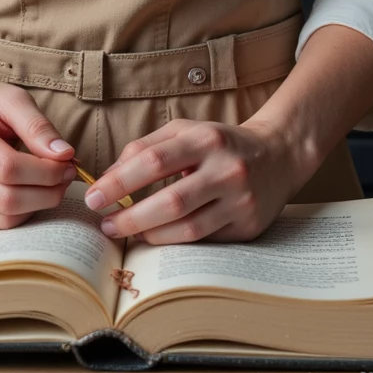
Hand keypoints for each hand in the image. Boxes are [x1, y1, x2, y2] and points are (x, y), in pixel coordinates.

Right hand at [0, 71, 77, 228]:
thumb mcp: (13, 99)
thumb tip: (64, 155)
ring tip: (53, 182)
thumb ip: (38, 127)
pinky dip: (24, 212)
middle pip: (8, 199)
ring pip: (6, 218)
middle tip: (67, 174)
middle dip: (48, 191)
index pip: (9, 168)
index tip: (69, 162)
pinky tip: (32, 191)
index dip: (46, 171)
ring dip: (39, 205)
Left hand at [83, 118, 304, 244]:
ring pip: (187, 228)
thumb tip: (110, 176)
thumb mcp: (186, 130)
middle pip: (170, 201)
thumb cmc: (220, 142)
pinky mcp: (248, 226)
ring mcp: (240, 200)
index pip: (153, 161)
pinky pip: (204, 241)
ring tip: (126, 233)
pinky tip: (156, 238)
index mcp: (206, 139)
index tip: (94, 196)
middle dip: (130, 217)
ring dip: (150, 235)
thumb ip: (147, 147)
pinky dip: (175, 242)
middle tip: (105, 224)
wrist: (279, 155)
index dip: (119, 182)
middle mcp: (226, 169)